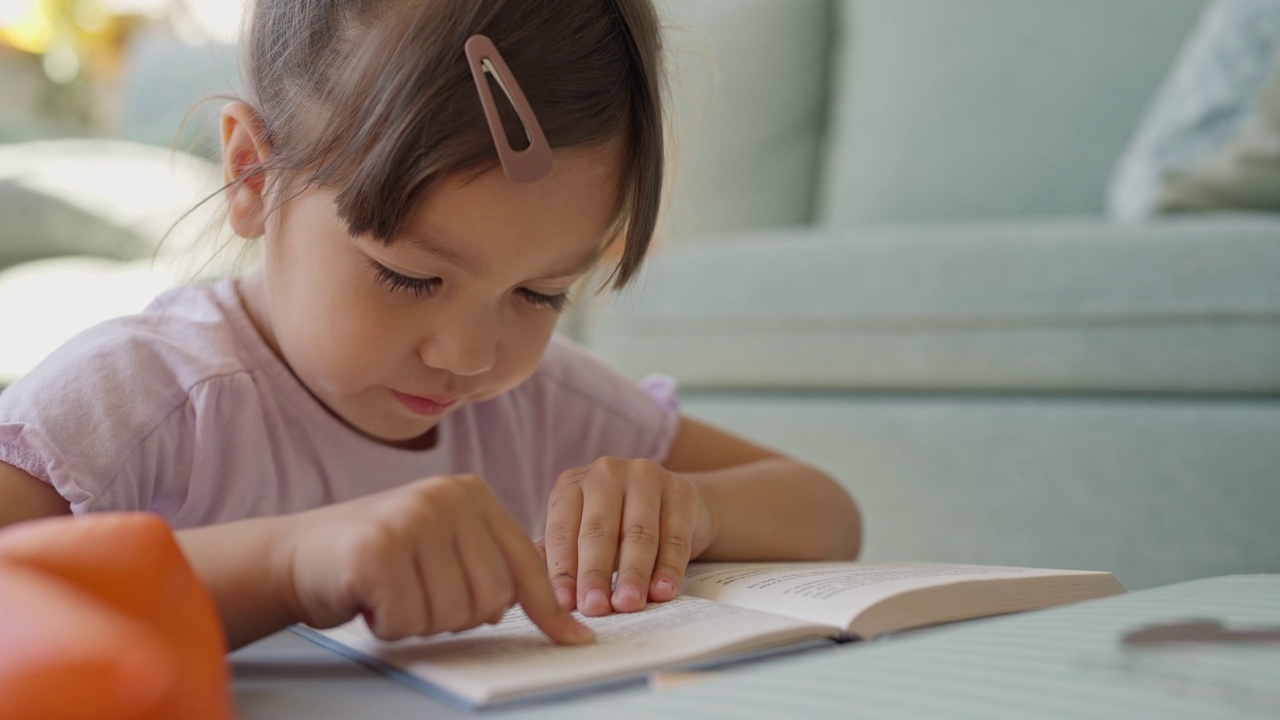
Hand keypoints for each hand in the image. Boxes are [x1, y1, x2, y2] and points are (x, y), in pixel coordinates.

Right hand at [277, 476, 593, 643]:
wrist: (296, 554)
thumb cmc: (377, 561)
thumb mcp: (444, 550)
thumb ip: (490, 567)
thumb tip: (556, 615)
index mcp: (471, 494)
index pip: (525, 563)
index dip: (549, 610)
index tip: (575, 640)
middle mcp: (446, 496)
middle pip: (493, 597)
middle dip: (456, 616)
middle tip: (417, 596)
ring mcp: (412, 517)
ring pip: (453, 613)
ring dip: (420, 621)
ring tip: (392, 593)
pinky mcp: (378, 548)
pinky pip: (409, 618)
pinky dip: (389, 624)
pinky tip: (369, 598)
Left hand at [540, 457, 715, 615]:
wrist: (674, 505)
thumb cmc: (616, 526)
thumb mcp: (581, 534)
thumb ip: (557, 558)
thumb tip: (532, 595)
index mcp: (573, 484)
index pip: (563, 531)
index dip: (562, 571)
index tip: (563, 606)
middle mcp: (607, 473)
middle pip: (600, 531)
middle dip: (596, 574)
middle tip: (596, 609)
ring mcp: (646, 477)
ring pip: (639, 534)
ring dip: (633, 574)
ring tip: (628, 604)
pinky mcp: (681, 491)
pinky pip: (674, 537)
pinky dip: (669, 568)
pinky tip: (663, 592)